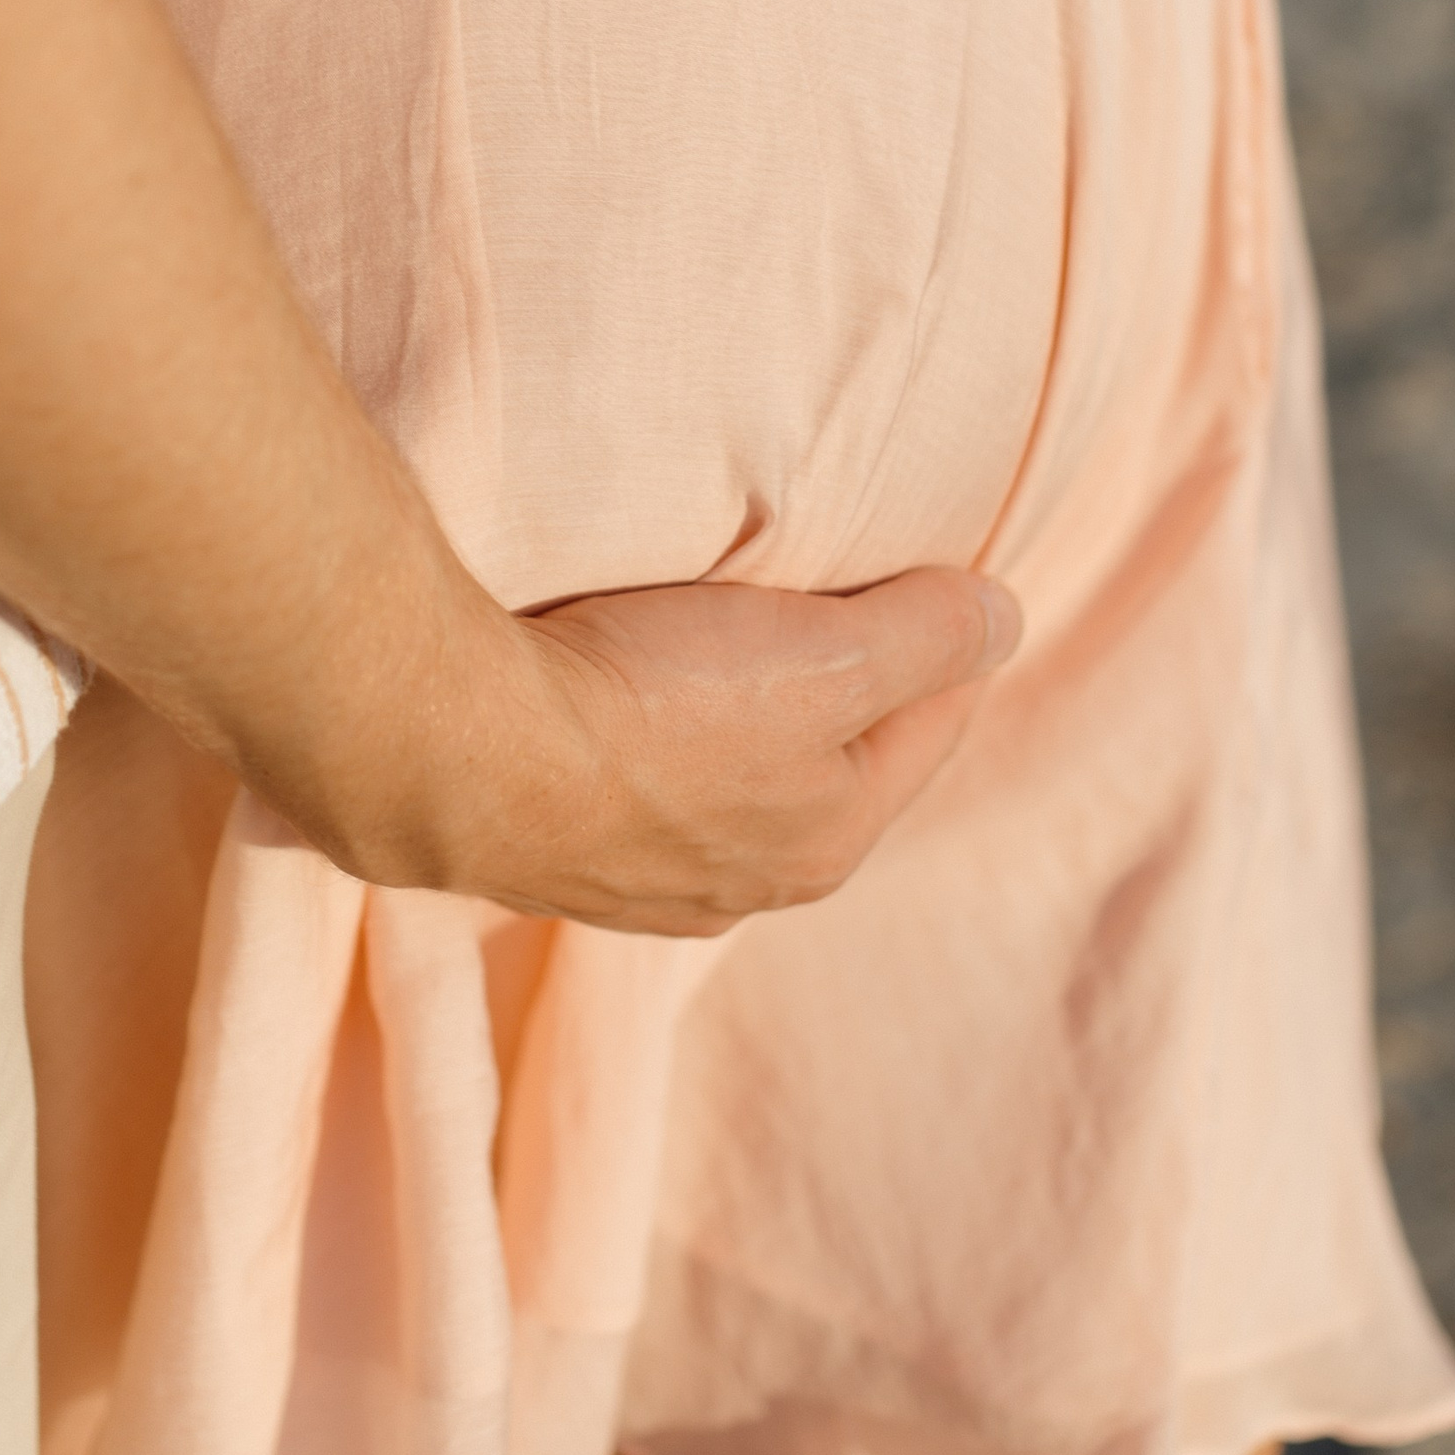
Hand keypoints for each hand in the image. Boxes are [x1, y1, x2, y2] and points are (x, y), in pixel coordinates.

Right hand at [259, 563, 1020, 936]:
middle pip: (828, 758)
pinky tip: (616, 691)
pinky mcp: (543, 846)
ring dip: (737, 712)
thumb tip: (1002, 619)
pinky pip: (631, 778)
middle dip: (845, 683)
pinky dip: (647, 731)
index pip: (931, 724)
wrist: (452, 749)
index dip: (947, 640)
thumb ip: (929, 638)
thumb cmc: (652, 706)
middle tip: (841, 592)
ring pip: (727, 777)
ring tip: (722, 635)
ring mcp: (634, 877)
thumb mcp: (830, 656)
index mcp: (830, 839)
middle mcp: (741, 882)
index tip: (942, 572)